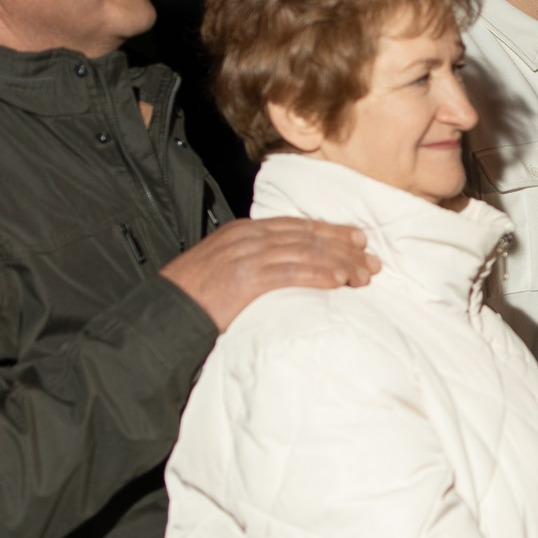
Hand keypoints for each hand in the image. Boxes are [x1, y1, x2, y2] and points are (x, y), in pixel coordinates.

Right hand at [158, 218, 375, 330]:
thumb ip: (251, 260)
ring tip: (364, 276)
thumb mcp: (222, 265)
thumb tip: (282, 268)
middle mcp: (250, 237)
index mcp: (245, 231)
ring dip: (340, 264)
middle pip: (308, 237)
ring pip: (307, 254)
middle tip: (372, 260)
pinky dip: (318, 276)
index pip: (298, 226)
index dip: (331, 232)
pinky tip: (338, 282)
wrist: (165, 310)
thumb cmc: (192, 295)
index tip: (358, 239)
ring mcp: (249, 256)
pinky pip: (292, 274)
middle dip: (344, 248)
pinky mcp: (247, 279)